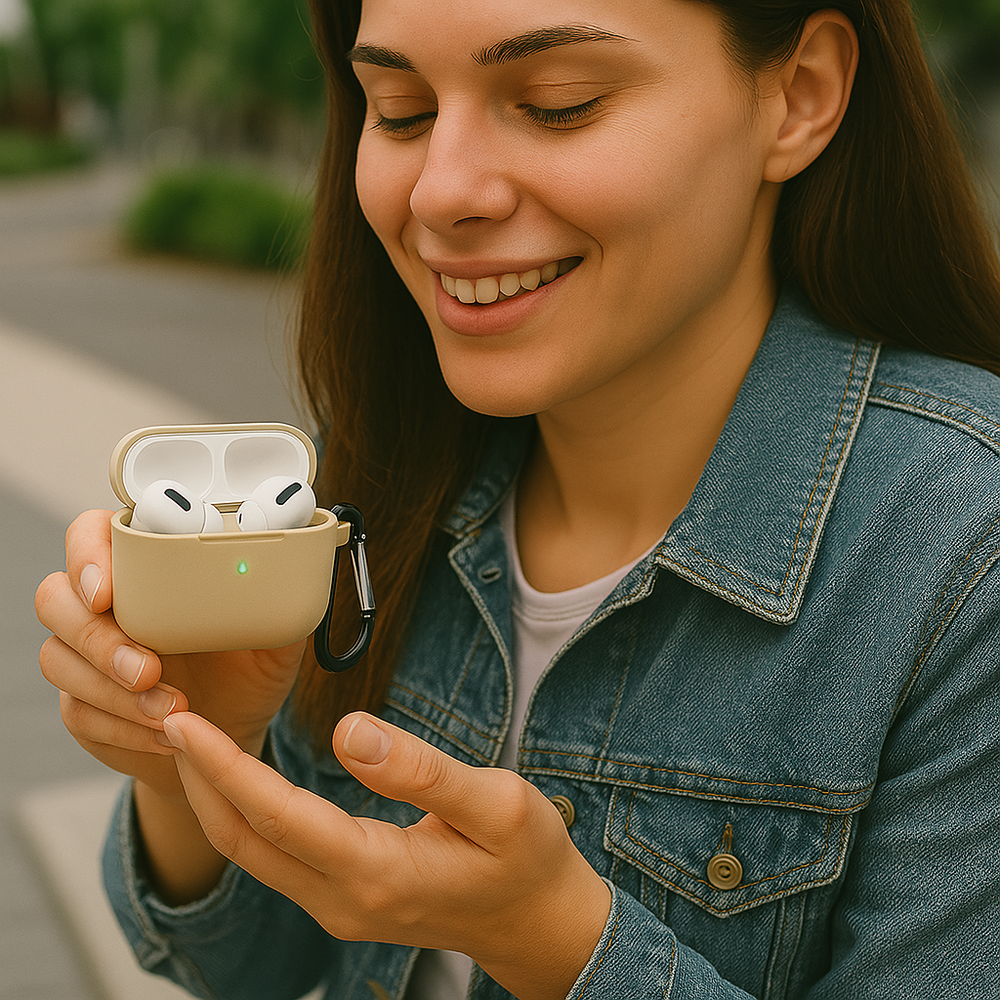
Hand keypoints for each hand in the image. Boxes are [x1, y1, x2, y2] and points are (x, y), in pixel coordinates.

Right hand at [35, 510, 304, 800]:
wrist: (230, 736)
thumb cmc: (248, 672)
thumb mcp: (274, 638)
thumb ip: (277, 602)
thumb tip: (290, 568)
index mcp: (148, 568)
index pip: (91, 535)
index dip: (87, 557)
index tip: (108, 593)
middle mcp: (106, 605)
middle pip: (56, 598)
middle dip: (97, 638)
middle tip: (149, 669)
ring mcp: (84, 655)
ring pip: (58, 658)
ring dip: (112, 690)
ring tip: (170, 711)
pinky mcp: (80, 704)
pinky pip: (76, 711)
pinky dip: (121, 727)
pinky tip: (162, 734)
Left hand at [161, 710, 612, 999]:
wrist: (540, 923)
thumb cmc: (527, 860)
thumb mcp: (497, 804)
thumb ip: (421, 770)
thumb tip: (348, 731)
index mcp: (377, 872)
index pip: (276, 815)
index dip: (223, 765)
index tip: (184, 720)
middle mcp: (342, 899)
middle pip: (242, 840)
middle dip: (199, 779)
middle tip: (170, 715)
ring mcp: (338, 906)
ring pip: (251, 852)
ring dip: (216, 795)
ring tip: (195, 737)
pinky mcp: (343, 898)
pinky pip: (273, 855)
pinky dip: (244, 811)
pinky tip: (242, 774)